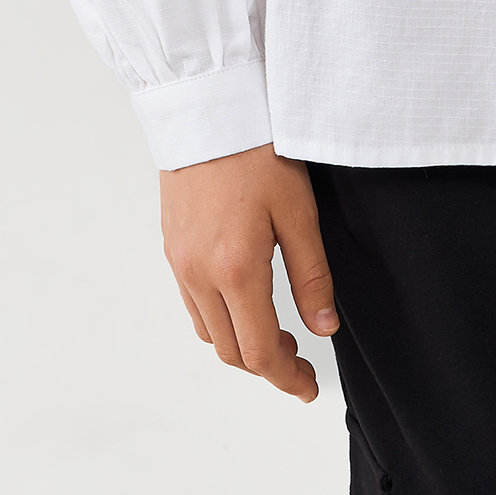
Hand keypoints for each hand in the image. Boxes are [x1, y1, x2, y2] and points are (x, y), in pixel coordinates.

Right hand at [160, 142, 338, 402]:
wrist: (209, 106)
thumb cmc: (258, 150)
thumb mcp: (299, 212)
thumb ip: (312, 276)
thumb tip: (324, 329)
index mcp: (235, 270)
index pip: (260, 351)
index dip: (287, 378)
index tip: (309, 387)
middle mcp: (198, 274)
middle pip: (230, 351)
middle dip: (267, 365)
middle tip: (301, 358)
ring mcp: (179, 262)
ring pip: (208, 331)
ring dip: (241, 344)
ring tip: (277, 331)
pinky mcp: (171, 246)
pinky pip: (192, 304)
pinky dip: (219, 318)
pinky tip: (244, 301)